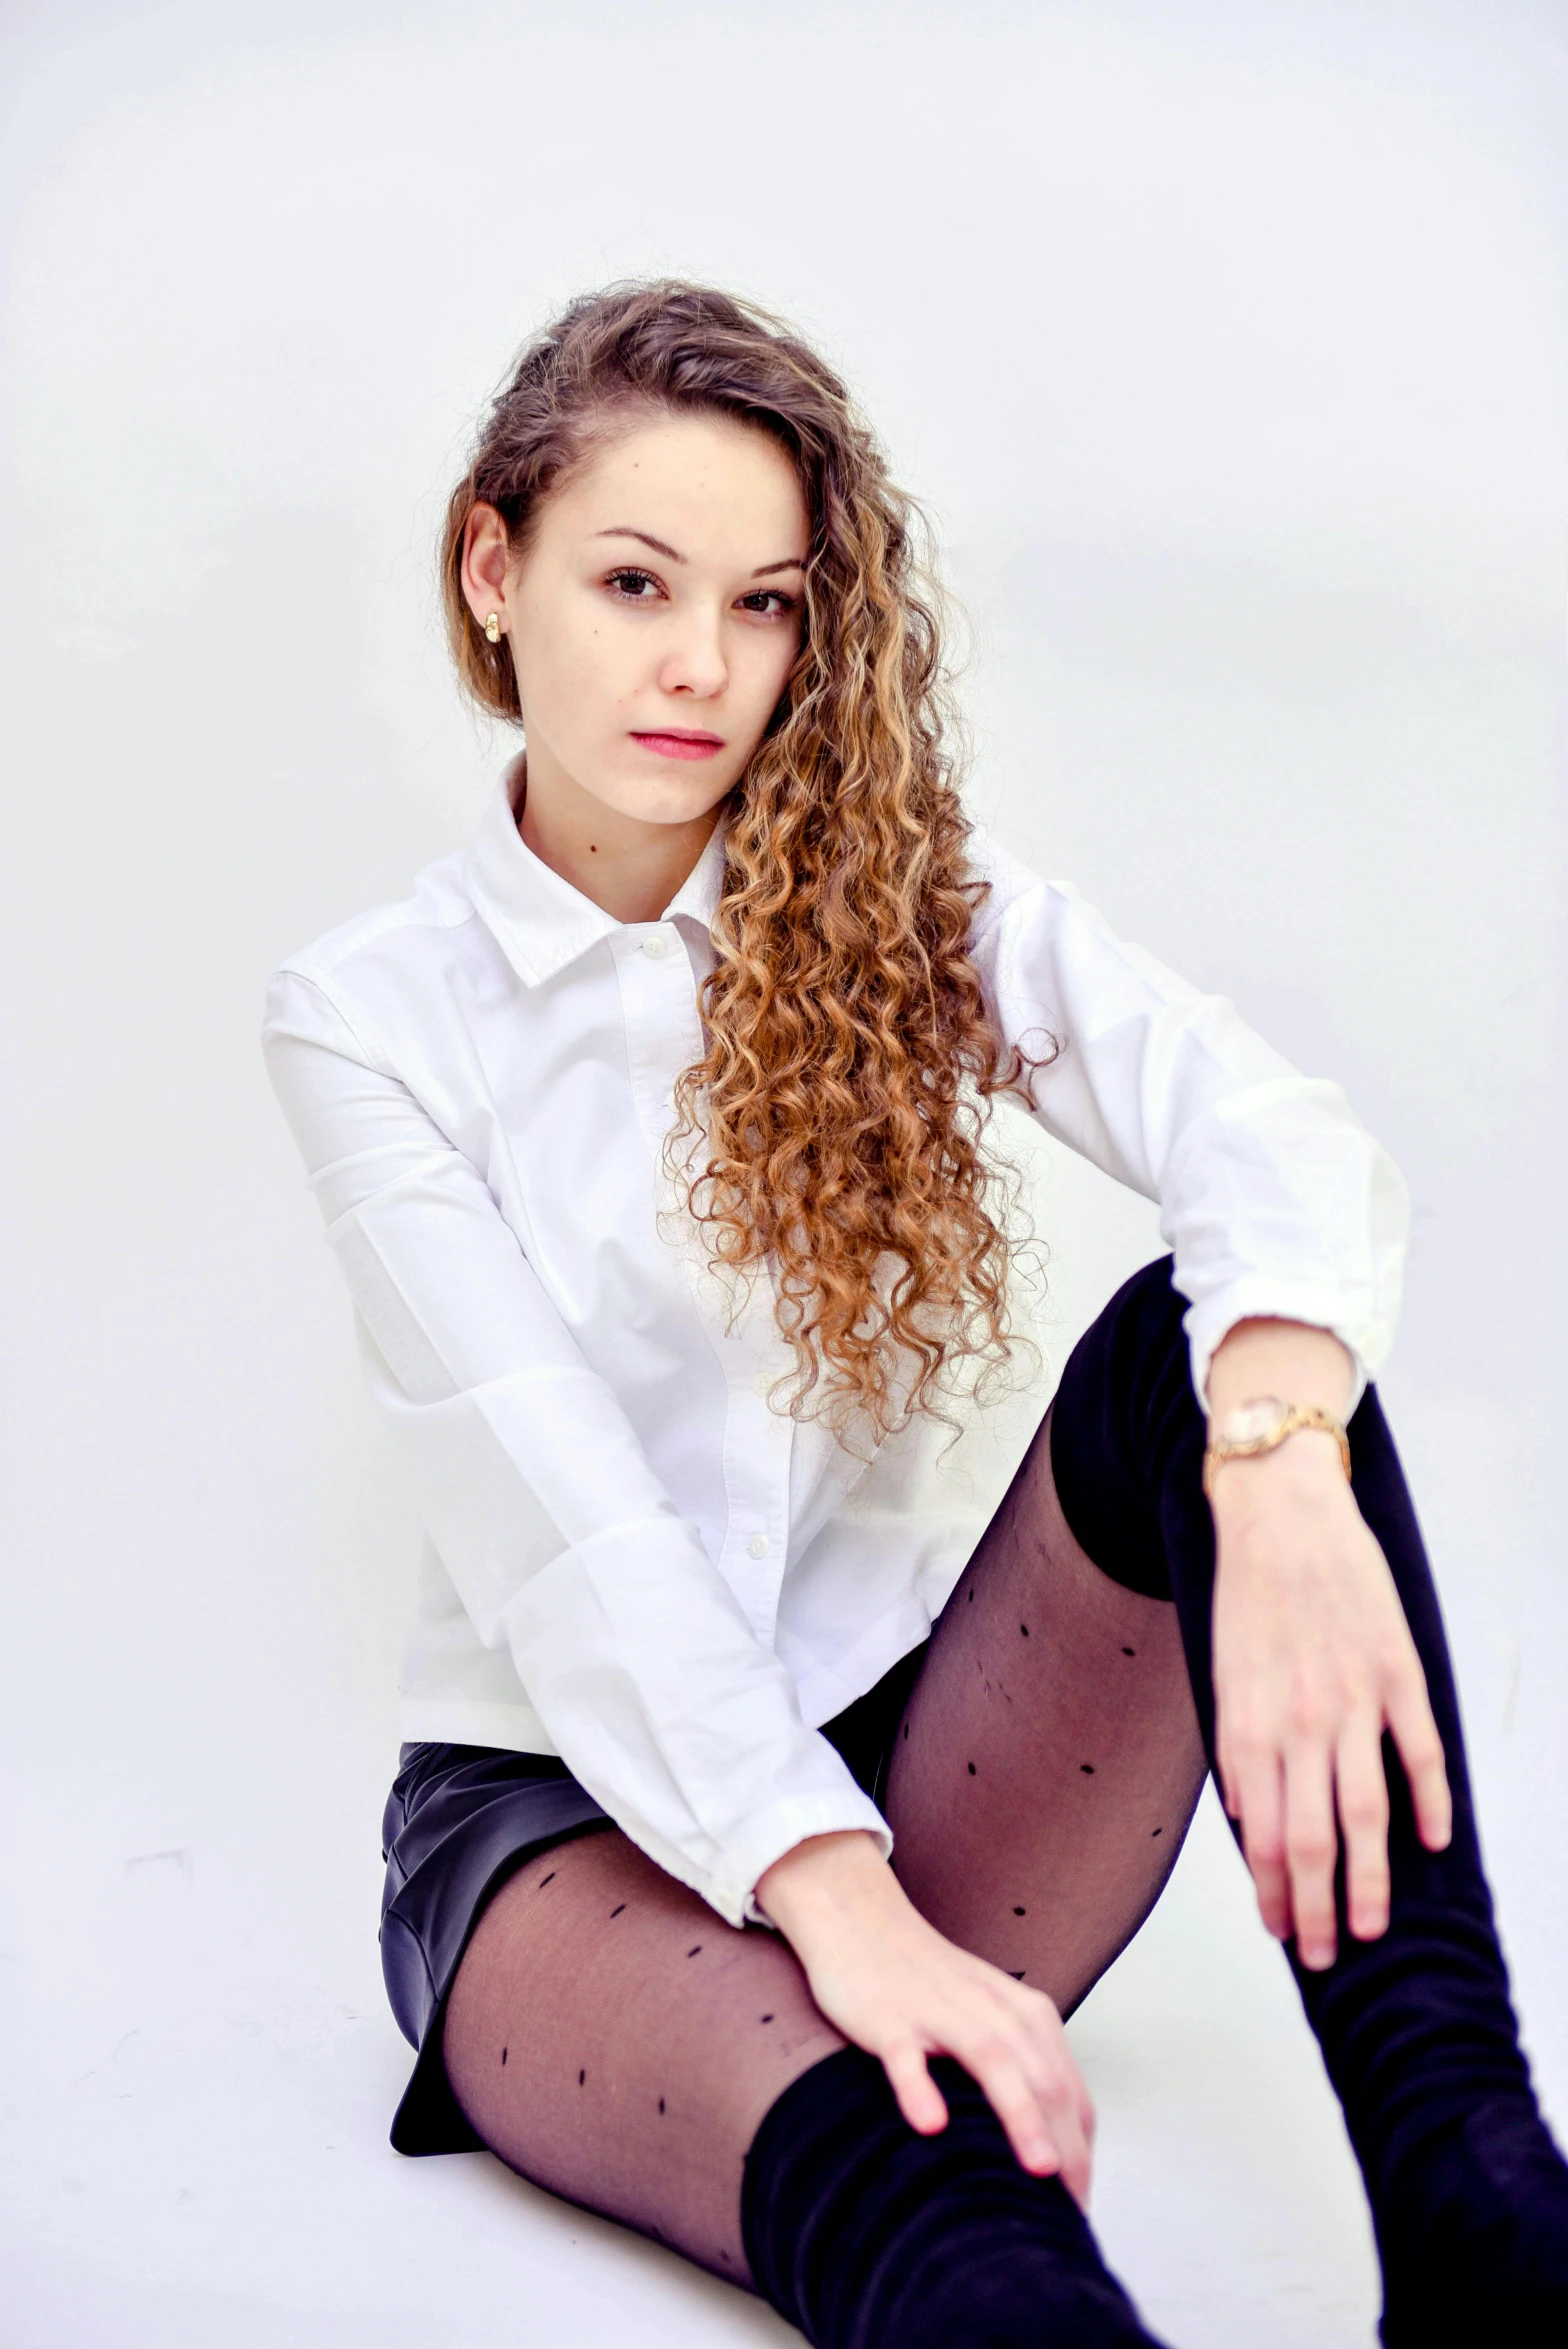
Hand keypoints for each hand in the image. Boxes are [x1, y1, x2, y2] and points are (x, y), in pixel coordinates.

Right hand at [756, 1830, 1094, 2202]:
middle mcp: (992, 2010)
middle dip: (1066, 2147)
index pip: (1069, 2092)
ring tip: (1038, 2170)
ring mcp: (939, 2011)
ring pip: (991, 2061)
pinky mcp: (888, 2016)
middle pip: (1043, 2080)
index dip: (1081, 2153)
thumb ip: (1024, 2071)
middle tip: (1072, 2214)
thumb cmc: (931, 1985)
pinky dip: (920, 2087)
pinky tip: (929, 2124)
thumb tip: (1054, 2155)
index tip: (1077, 2212)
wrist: (862, 1920)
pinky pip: (906, 2054)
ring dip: (1020, 2116)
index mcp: (1026, 2015)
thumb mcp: (992, 2019)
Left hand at [1210, 1433, 1451, 1968]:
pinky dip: (1430, 1802)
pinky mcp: (1396, 1671)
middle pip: (1311, 1840)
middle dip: (1314, 1909)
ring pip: (1366, 1812)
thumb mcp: (1220, 1675)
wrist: (1280, 1511)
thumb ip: (1235, 1748)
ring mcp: (1351, 1698)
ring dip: (1368, 1879)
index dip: (1271, 1893)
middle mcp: (1298, 1721)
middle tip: (1323, 1955)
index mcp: (1248, 1725)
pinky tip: (1434, 1842)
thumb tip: (1245, 1814)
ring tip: (1370, 1925)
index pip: (1261, 1836)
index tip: (1280, 1932)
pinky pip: (1419, 1751)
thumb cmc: (1247, 1594)